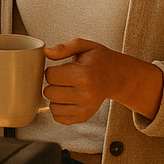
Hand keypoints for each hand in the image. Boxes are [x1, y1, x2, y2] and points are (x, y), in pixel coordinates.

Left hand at [44, 38, 163, 121]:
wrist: (117, 76)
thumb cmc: (100, 60)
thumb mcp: (84, 46)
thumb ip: (64, 48)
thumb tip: (46, 52)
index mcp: (84, 75)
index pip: (50, 75)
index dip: (52, 69)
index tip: (62, 68)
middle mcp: (86, 95)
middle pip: (49, 92)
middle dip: (53, 83)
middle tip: (65, 78)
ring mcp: (86, 108)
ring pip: (52, 106)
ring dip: (56, 96)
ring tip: (68, 88)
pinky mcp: (84, 117)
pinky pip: (58, 117)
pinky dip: (59, 108)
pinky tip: (68, 98)